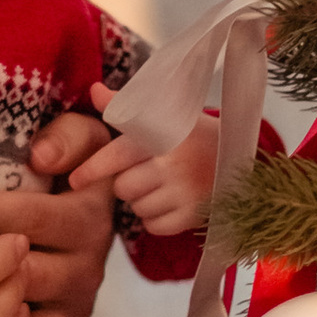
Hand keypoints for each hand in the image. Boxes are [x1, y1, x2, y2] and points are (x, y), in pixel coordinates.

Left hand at [66, 88, 219, 241]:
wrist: (242, 160)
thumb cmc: (194, 135)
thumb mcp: (167, 113)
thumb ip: (127, 105)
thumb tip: (94, 89)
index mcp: (163, 135)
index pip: (118, 154)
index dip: (93, 168)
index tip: (75, 180)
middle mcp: (173, 164)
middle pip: (123, 188)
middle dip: (127, 183)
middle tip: (145, 172)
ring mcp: (186, 192)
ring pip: (137, 208)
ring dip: (142, 201)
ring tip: (162, 185)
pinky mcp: (194, 216)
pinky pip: (154, 226)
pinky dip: (155, 219)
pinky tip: (170, 202)